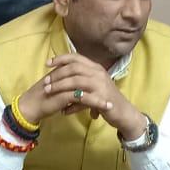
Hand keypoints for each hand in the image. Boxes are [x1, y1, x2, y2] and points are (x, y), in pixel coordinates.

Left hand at [17, 54, 146, 139]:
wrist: (124, 112)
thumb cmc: (105, 99)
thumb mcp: (92, 87)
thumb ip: (78, 83)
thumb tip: (60, 82)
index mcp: (95, 67)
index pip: (76, 57)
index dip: (61, 58)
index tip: (47, 63)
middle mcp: (98, 72)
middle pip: (73, 68)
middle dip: (57, 74)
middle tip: (45, 82)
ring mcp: (100, 84)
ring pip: (75, 81)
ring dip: (60, 86)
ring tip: (49, 92)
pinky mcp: (101, 97)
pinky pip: (82, 99)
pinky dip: (71, 105)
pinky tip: (64, 111)